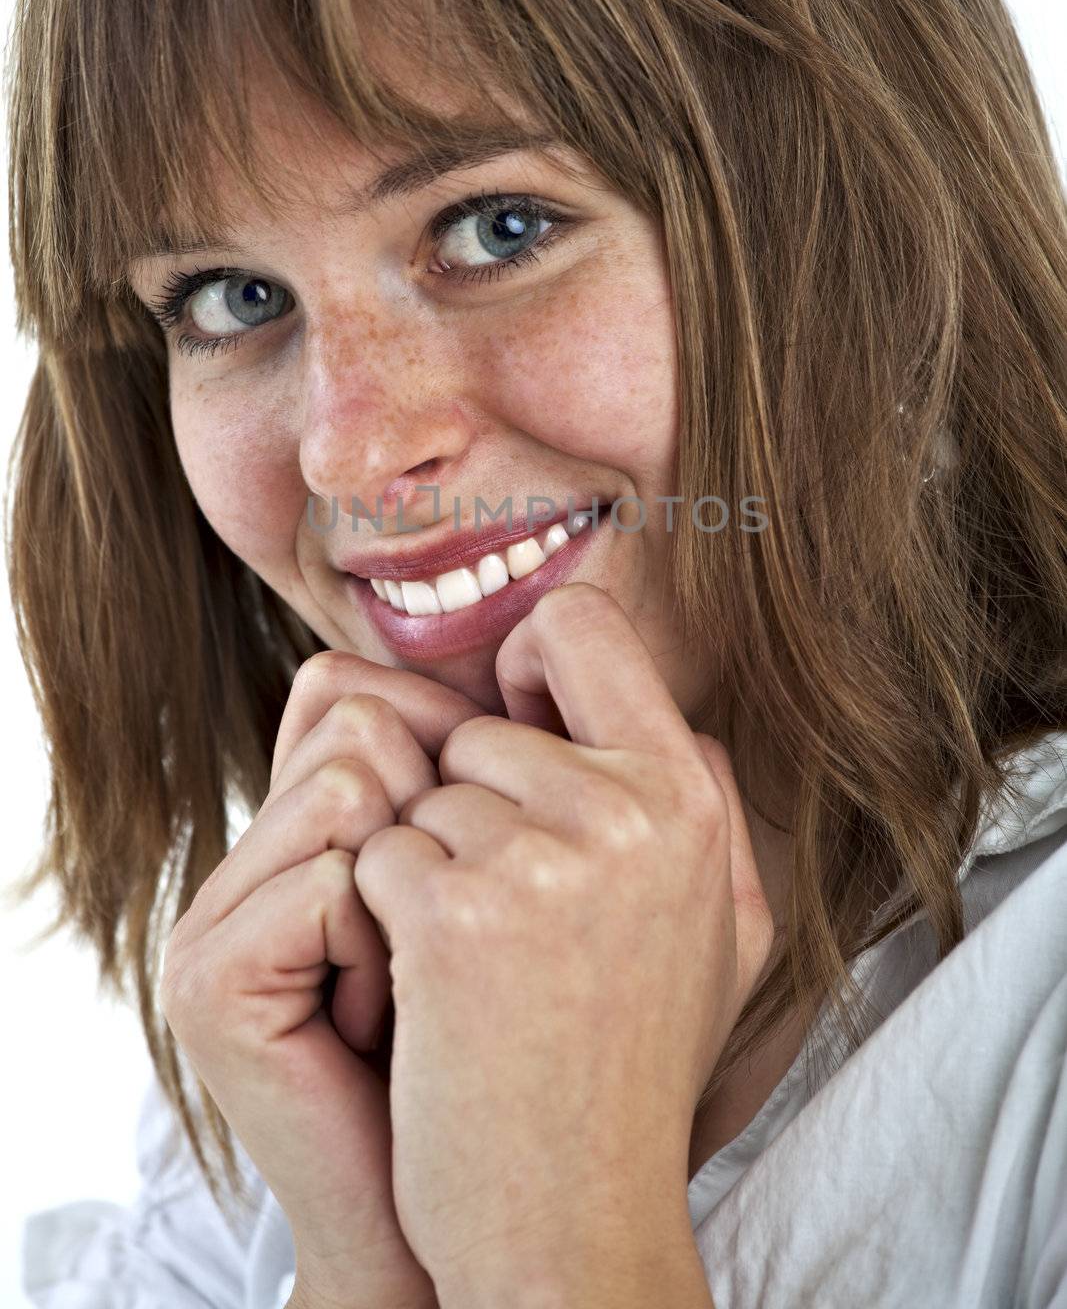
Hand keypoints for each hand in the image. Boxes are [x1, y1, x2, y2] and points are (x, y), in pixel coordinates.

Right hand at [160, 651, 484, 1308]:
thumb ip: (506, 772)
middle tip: (446, 944)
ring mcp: (215, 912)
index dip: (447, 747)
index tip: (483, 868)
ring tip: (417, 984)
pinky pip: (339, 878)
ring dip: (424, 888)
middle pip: (358, 710)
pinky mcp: (210, 977)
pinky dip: (388, 950)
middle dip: (443, 824)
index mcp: (300, 820)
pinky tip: (381, 1025)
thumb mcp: (515, 887)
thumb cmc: (512, 1041)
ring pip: (355, 778)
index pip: (357, 684)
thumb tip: (557, 645)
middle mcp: (247, 852)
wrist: (474, 1211)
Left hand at [352, 584, 775, 1301]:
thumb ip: (705, 808)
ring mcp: (538, 859)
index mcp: (687, 797)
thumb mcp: (721, 932)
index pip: (582, 623)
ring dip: (425, 870)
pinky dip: (382, 917)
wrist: (572, 1218)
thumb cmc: (632, 1068)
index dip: (530, 663)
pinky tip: (432, 993)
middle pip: (477, 727)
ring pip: (420, 795)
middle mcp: (624, 810)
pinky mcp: (454, 913)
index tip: (513, 728)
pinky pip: (376, 852)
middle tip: (504, 920)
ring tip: (479, 969)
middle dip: (467, 807)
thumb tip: (676, 720)